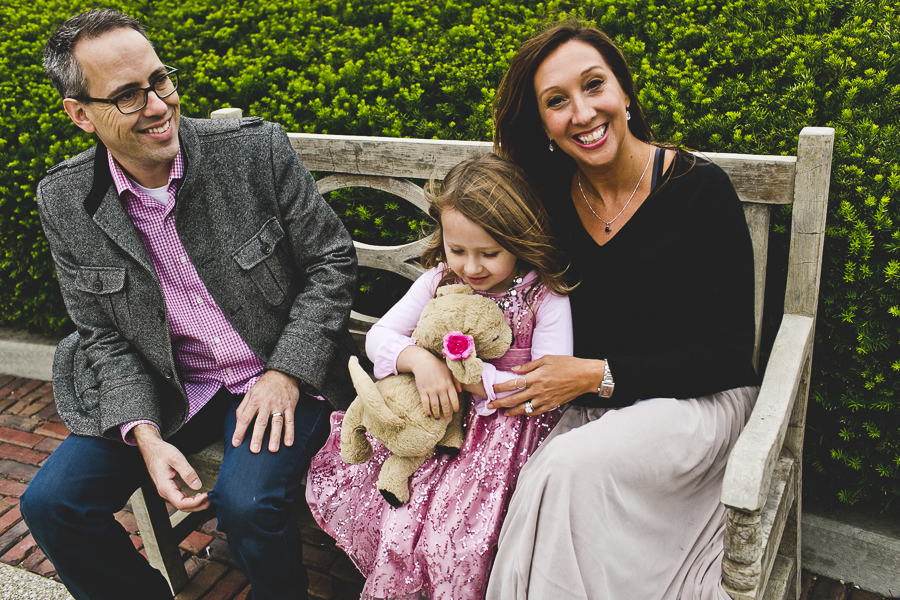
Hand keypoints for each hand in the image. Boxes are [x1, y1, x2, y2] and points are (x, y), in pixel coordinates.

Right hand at [133, 424, 209, 511]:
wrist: (152, 450)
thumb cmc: (161, 453)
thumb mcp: (177, 459)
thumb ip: (188, 473)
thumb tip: (197, 486)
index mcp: (165, 487)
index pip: (181, 503)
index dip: (195, 503)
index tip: (207, 496)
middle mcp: (165, 492)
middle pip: (183, 507)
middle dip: (198, 506)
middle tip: (212, 499)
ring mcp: (168, 491)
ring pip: (183, 504)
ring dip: (196, 504)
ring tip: (209, 498)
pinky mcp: (171, 488)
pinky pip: (182, 498)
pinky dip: (192, 499)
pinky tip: (200, 495)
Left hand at [232, 370, 299, 452]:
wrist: (283, 373)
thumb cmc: (264, 386)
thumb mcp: (250, 393)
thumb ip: (242, 408)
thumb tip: (237, 423)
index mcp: (254, 401)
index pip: (245, 418)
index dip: (239, 431)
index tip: (235, 443)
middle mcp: (266, 404)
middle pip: (261, 422)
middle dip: (257, 437)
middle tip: (254, 450)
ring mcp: (279, 406)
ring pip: (276, 423)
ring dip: (275, 437)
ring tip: (273, 450)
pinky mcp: (290, 406)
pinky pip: (290, 421)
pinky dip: (290, 432)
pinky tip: (289, 443)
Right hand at [398, 345, 460, 418]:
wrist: (423, 362)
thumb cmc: (438, 366)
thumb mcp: (449, 371)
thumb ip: (456, 381)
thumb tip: (460, 391)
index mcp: (448, 383)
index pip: (454, 398)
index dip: (455, 406)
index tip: (455, 411)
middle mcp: (441, 388)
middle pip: (445, 404)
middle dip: (446, 412)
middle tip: (447, 417)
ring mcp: (431, 390)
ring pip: (435, 405)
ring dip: (437, 413)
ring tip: (438, 417)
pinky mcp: (423, 391)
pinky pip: (425, 403)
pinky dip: (427, 410)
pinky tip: (428, 415)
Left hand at [488, 356, 603, 415]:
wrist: (585, 376)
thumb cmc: (567, 364)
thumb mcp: (547, 359)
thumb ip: (529, 366)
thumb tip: (514, 370)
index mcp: (536, 377)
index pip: (513, 384)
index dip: (500, 388)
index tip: (492, 389)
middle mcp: (538, 390)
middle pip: (515, 399)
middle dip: (501, 403)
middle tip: (490, 405)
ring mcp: (545, 400)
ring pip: (524, 409)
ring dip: (512, 411)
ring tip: (504, 411)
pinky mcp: (552, 405)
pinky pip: (536, 412)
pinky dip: (527, 413)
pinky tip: (521, 412)